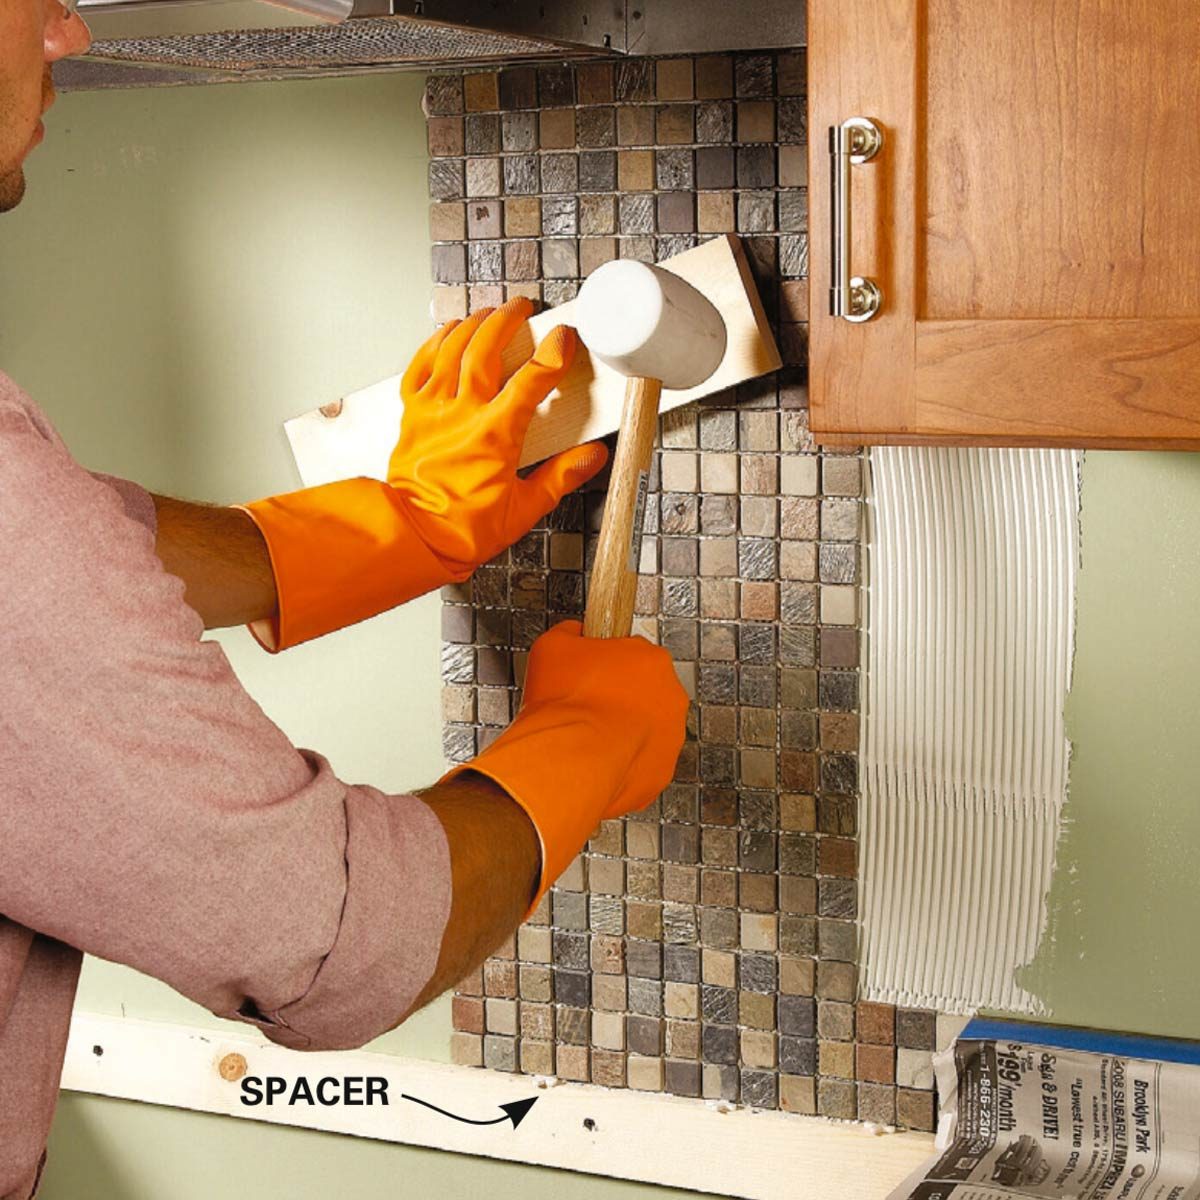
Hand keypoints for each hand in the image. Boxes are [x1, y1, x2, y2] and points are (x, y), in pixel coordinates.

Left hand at [391, 299, 607, 575]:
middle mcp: (462, 414)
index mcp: (495, 435)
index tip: (565, 337)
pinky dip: (434, 344)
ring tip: (488, 313)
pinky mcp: (412, 415)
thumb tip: (591, 457)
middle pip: (485, 349)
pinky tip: (445, 333)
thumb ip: (561, 477)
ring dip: (473, 325)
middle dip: (507, 320)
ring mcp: (434, 411)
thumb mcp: (525, 509)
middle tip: (522, 308)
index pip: (531, 380)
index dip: (553, 353)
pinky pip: (420, 367)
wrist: (415, 537)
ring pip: (452, 350)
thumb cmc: (463, 529)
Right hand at [443, 620, 688, 906]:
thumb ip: (571, 632)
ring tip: (589, 737)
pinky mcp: (660, 772)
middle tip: (588, 708)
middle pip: (645, 692)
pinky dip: (623, 763)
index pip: (633, 655)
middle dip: (620, 699)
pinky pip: (641, 763)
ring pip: (646, 730)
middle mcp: (671, 698)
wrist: (568, 758)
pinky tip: (596, 760)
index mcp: (652, 661)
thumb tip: (574, 632)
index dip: (607, 665)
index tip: (589, 675)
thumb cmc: (565, 703)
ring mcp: (671, 738)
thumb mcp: (553, 645)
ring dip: (624, 731)